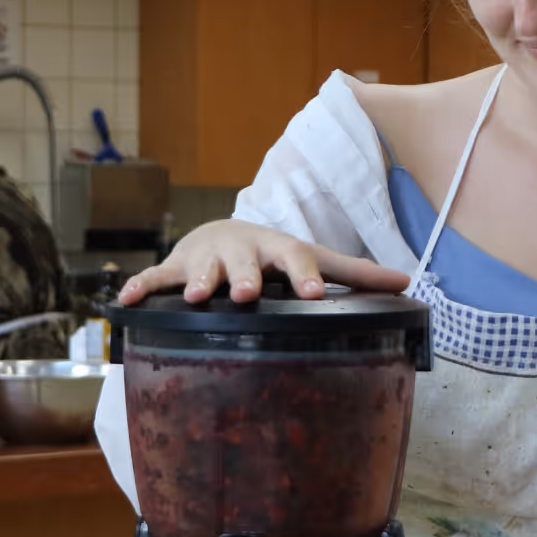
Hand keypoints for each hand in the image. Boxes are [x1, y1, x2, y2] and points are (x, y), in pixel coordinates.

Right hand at [118, 219, 410, 304]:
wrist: (222, 233)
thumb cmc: (275, 255)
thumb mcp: (312, 257)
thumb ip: (355, 272)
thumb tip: (408, 283)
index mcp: (279, 250)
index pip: (296, 258)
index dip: (303, 274)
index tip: (312, 292)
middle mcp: (243, 250)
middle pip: (245, 262)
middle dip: (245, 276)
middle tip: (248, 294)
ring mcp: (206, 258)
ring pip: (201, 267)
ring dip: (199, 280)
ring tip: (200, 296)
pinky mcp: (175, 269)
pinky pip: (155, 280)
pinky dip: (141, 289)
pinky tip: (127, 303)